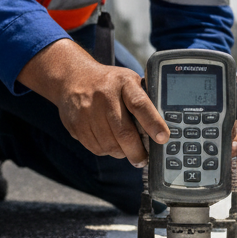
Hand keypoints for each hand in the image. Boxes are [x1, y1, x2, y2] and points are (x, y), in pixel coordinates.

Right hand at [17, 39, 167, 164]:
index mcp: (123, 83)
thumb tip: (164, 123)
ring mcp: (87, 111)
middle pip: (123, 133)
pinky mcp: (76, 125)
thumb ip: (144, 98)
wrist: (72, 78)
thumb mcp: (128, 81)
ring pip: (109, 145)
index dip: (153, 123)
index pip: (140, 104)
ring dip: (121, 152)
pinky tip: (108, 142)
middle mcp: (104, 96)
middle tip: (142, 159)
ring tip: (125, 148)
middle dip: (136, 152)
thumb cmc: (109, 83)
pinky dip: (106, 150)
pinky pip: (96, 148)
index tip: (163, 138)